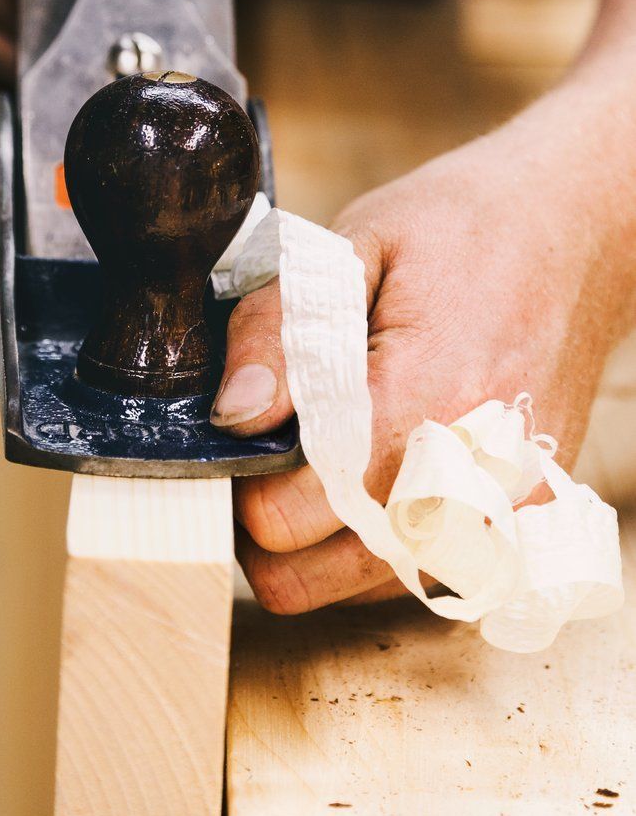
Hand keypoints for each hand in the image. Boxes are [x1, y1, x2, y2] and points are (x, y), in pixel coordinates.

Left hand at [216, 95, 632, 613]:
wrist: (583, 227)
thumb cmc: (465, 226)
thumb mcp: (356, 244)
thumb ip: (281, 330)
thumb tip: (232, 414)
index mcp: (423, 397)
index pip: (288, 517)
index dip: (238, 482)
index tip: (237, 437)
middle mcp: (471, 474)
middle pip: (313, 576)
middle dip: (263, 525)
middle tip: (262, 456)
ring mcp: (505, 506)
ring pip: (361, 589)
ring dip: (317, 545)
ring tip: (317, 461)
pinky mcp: (525, 515)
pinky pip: (424, 575)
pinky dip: (379, 545)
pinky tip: (374, 476)